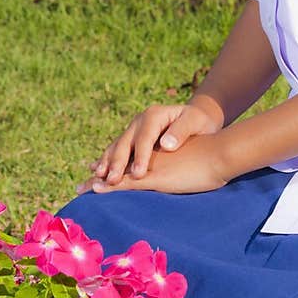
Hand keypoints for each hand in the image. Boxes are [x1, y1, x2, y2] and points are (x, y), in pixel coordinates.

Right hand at [78, 101, 221, 191]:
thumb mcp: (196, 121)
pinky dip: (106, 161)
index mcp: (154, 115)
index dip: (140, 157)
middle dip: (117, 162)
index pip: (144, 138)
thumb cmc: (199, 121)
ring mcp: (133, 129)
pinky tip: (97, 173)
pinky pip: (116, 150)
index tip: (138, 174)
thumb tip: (166, 145)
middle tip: (112, 181)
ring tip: (97, 178)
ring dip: (106, 162)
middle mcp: (140, 121)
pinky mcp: (132, 139)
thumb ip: (181, 131)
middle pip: (125, 142)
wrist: (197, 116)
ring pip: (116, 146)